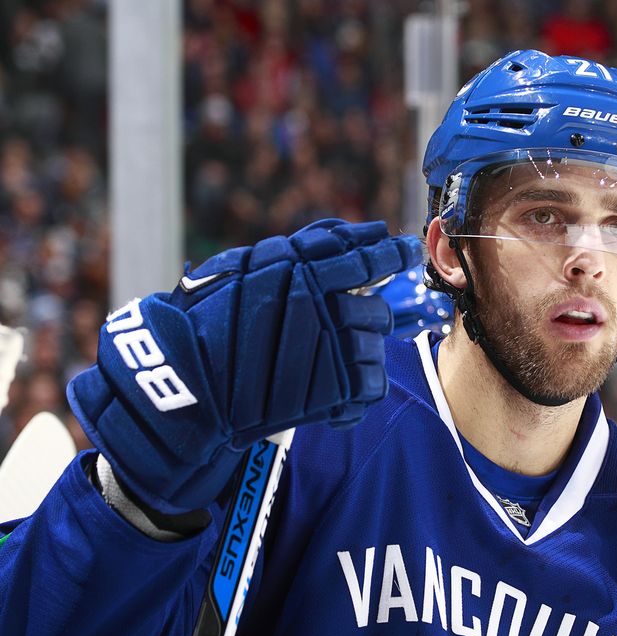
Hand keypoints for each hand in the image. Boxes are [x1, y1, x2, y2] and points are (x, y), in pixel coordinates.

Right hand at [69, 219, 421, 512]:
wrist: (185, 379)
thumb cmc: (206, 319)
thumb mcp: (243, 267)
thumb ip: (298, 250)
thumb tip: (347, 234)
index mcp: (302, 270)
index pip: (364, 257)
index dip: (389, 253)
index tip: (404, 252)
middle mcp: (324, 306)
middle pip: (378, 311)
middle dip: (371, 318)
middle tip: (352, 326)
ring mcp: (332, 349)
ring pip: (376, 348)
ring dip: (362, 354)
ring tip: (334, 363)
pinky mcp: (334, 390)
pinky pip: (372, 386)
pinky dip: (361, 390)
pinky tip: (342, 393)